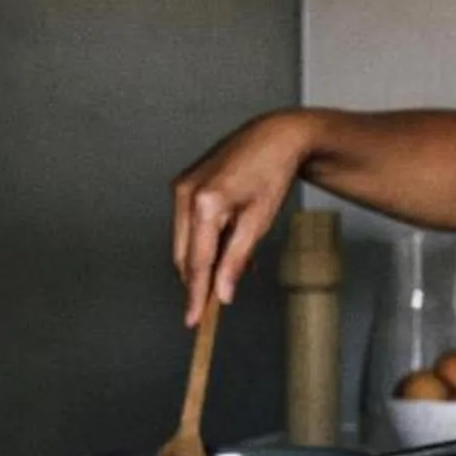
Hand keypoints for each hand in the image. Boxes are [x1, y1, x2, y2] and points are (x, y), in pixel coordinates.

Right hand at [171, 111, 318, 325]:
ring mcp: (180, 187)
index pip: (198, 262)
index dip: (196, 294)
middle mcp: (185, 194)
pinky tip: (224, 245)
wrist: (275, 136)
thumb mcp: (260, 221)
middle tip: (212, 304)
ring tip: (228, 269)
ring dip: (201, 260)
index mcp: (206, 203)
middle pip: (184, 255)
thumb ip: (238, 259)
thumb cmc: (273, 174)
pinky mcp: (183, 184)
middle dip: (197, 280)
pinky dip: (202, 240)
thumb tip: (223, 293)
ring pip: (184, 242)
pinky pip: (187, 224)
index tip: (194, 320)